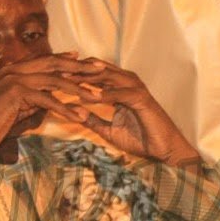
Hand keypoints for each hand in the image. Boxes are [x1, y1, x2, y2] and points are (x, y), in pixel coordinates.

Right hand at [0, 53, 100, 210]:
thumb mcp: (16, 109)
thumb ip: (32, 100)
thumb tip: (51, 100)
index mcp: (12, 69)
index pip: (46, 61)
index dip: (68, 60)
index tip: (89, 62)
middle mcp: (12, 69)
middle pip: (54, 65)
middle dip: (80, 68)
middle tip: (102, 70)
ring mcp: (13, 79)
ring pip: (54, 81)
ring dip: (78, 89)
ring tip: (98, 97)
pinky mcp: (15, 94)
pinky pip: (47, 100)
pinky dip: (66, 108)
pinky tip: (81, 116)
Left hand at [50, 59, 200, 167]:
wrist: (164, 150)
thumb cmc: (141, 140)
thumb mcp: (109, 130)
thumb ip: (93, 120)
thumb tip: (74, 112)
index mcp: (120, 88)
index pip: (95, 74)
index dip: (76, 74)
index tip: (55, 76)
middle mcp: (128, 83)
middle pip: (99, 70)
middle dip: (78, 71)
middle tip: (56, 72)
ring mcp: (136, 89)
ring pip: (108, 77)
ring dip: (88, 79)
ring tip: (69, 79)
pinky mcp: (142, 99)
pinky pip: (120, 93)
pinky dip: (105, 94)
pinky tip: (89, 96)